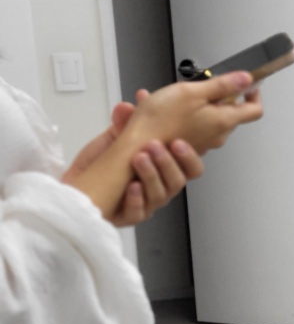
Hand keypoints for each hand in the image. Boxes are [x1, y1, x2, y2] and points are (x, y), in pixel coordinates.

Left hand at [63, 95, 205, 225]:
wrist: (73, 187)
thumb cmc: (98, 167)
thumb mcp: (113, 140)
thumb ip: (125, 123)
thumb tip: (128, 105)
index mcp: (163, 170)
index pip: (190, 167)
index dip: (189, 156)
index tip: (178, 142)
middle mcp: (159, 188)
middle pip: (178, 181)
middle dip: (167, 162)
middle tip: (153, 146)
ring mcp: (145, 205)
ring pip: (160, 195)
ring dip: (151, 175)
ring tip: (137, 158)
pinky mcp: (127, 218)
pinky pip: (138, 213)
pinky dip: (136, 199)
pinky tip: (130, 187)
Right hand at [122, 72, 263, 154]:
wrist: (133, 149)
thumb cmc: (159, 122)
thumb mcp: (192, 92)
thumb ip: (223, 85)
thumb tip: (246, 79)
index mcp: (224, 121)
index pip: (255, 109)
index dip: (253, 93)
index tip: (245, 82)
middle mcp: (217, 136)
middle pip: (231, 112)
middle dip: (219, 96)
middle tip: (201, 85)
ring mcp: (203, 143)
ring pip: (209, 118)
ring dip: (198, 104)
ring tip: (175, 96)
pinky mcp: (188, 146)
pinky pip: (194, 127)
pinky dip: (185, 115)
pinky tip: (166, 108)